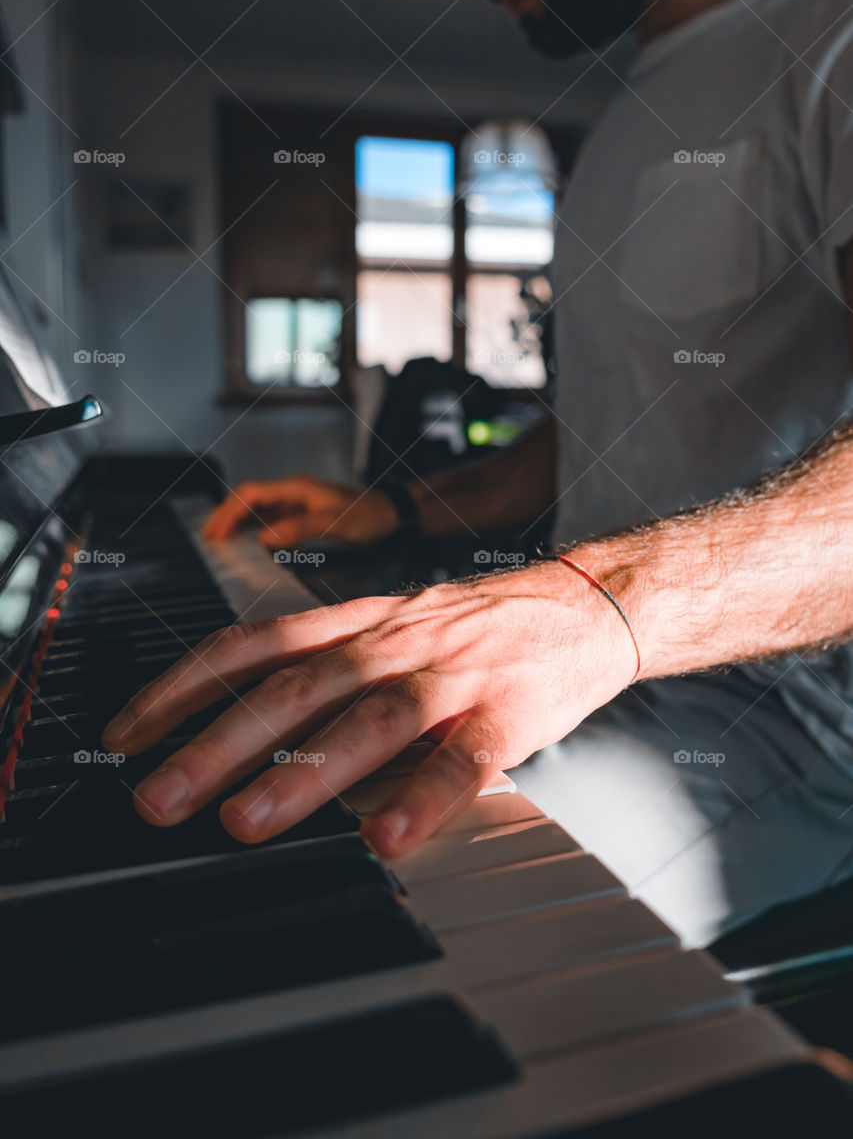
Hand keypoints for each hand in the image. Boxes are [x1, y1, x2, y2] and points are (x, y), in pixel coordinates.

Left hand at [101, 561, 638, 857]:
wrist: (585, 602)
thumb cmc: (480, 626)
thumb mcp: (395, 627)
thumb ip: (331, 667)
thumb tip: (255, 734)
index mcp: (360, 620)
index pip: (254, 642)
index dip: (185, 684)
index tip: (131, 731)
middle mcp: (395, 641)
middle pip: (296, 687)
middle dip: (218, 742)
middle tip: (160, 796)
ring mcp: (451, 675)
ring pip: (368, 719)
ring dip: (302, 772)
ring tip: (247, 822)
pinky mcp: (507, 712)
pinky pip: (463, 761)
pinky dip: (422, 800)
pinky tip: (386, 840)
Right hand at [203, 475, 399, 547]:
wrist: (393, 514)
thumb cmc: (369, 516)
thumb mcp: (335, 523)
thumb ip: (299, 529)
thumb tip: (264, 539)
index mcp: (296, 488)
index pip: (251, 493)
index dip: (229, 511)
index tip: (216, 532)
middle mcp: (293, 491)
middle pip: (249, 499)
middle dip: (227, 516)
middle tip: (210, 538)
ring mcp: (298, 502)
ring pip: (259, 508)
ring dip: (239, 522)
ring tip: (222, 541)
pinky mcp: (304, 513)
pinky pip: (272, 518)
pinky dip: (255, 529)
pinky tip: (250, 542)